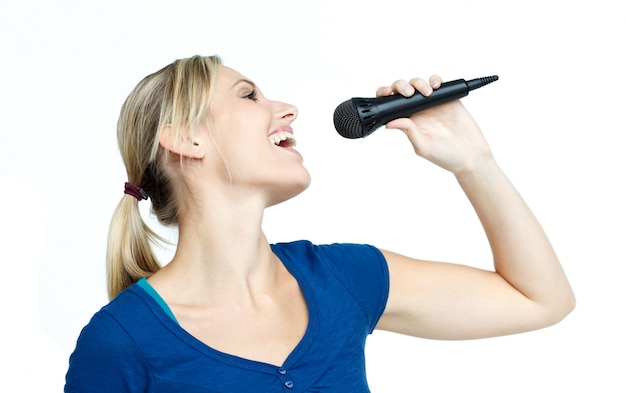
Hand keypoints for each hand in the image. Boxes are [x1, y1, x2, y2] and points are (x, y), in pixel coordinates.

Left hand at [376, 76, 491, 174]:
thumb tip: (390, 123)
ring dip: (418, 83)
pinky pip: (438, 83)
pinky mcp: (448, 98)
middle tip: (408, 94)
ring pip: (419, 84)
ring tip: (426, 92)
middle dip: (401, 86)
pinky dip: (435, 80)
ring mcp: (433, 104)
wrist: (471, 156)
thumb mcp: (423, 147)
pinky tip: (435, 86)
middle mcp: (418, 111)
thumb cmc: (446, 157)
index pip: (392, 105)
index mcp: (409, 122)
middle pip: (403, 90)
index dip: (386, 96)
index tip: (386, 93)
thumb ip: (409, 132)